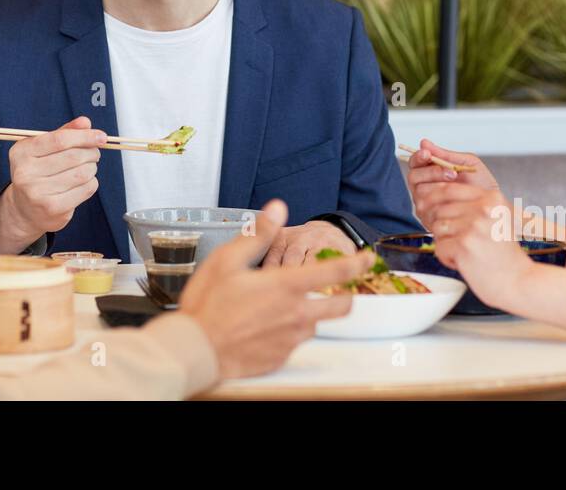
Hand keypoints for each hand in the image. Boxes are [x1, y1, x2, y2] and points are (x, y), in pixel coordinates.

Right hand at [0, 116, 103, 252]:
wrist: (25, 210)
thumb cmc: (37, 173)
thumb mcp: (44, 149)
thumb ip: (64, 133)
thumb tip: (85, 122)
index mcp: (21, 152)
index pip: (60, 140)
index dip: (84, 136)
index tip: (101, 136)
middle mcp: (25, 173)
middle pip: (74, 156)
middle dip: (91, 152)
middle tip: (94, 153)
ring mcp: (37, 193)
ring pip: (82, 173)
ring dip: (92, 168)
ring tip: (88, 167)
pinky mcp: (52, 208)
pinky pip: (86, 189)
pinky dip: (91, 183)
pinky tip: (83, 182)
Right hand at [179, 200, 373, 378]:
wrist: (196, 351)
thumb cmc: (209, 305)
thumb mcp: (227, 260)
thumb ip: (258, 234)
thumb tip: (277, 209)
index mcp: (287, 286)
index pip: (336, 272)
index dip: (358, 262)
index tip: (368, 257)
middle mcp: (297, 314)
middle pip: (342, 306)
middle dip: (345, 296)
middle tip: (333, 289)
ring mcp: (291, 339)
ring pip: (316, 323)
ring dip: (309, 313)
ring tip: (281, 307)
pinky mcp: (281, 357)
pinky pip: (295, 342)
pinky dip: (288, 332)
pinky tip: (264, 326)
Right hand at [407, 138, 498, 225]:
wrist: (493, 208)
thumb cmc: (481, 186)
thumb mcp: (467, 163)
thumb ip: (446, 154)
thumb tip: (424, 142)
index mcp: (430, 172)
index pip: (415, 163)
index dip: (418, 157)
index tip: (427, 153)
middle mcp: (424, 188)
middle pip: (413, 176)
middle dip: (431, 172)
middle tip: (452, 172)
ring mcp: (425, 204)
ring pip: (419, 191)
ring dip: (438, 186)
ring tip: (456, 185)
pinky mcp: (429, 219)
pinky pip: (427, 208)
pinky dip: (441, 201)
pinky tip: (453, 199)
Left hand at [427, 187, 533, 309]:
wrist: (520, 282)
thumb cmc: (505, 254)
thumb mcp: (497, 219)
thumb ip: (473, 205)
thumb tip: (434, 195)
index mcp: (492, 198)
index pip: (449, 189)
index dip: (433, 199)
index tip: (432, 212)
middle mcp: (483, 208)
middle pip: (440, 208)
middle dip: (441, 226)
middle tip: (456, 242)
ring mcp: (474, 226)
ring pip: (437, 227)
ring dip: (445, 242)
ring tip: (464, 252)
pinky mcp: (464, 245)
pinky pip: (439, 247)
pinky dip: (447, 258)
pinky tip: (465, 263)